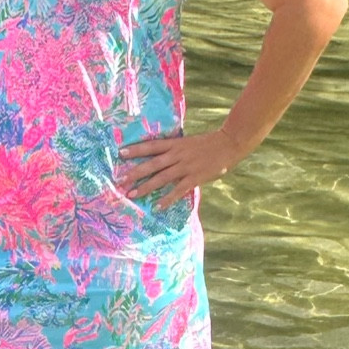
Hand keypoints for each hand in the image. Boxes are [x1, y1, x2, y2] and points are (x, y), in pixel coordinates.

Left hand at [116, 127, 243, 208]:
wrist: (228, 143)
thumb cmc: (207, 143)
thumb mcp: (187, 142)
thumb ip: (174, 150)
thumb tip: (159, 158)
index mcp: (175, 144)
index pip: (151, 146)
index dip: (135, 149)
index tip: (120, 153)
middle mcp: (177, 155)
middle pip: (152, 164)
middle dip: (135, 172)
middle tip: (120, 180)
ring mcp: (185, 166)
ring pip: (162, 177)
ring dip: (146, 186)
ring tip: (132, 194)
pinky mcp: (195, 177)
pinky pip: (178, 190)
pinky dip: (168, 199)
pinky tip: (158, 206)